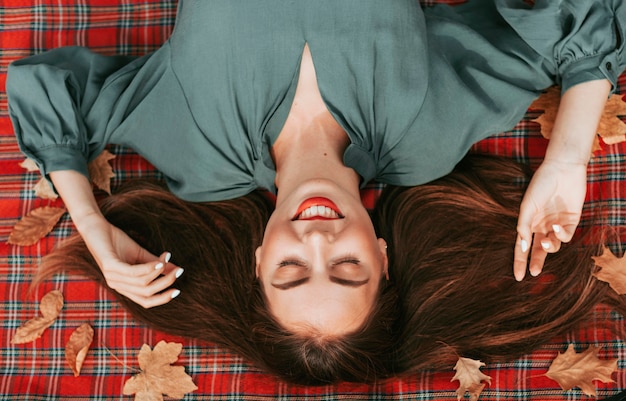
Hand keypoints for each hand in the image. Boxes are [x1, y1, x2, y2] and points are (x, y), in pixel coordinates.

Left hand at [78, 213, 182, 307]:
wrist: (96, 227)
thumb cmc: (117, 242)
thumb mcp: (140, 255)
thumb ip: (157, 265)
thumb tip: (177, 269)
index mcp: (124, 287)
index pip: (145, 301)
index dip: (162, 298)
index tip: (178, 290)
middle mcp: (117, 285)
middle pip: (147, 293)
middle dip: (166, 283)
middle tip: (179, 271)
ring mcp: (112, 277)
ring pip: (142, 283)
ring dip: (160, 273)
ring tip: (169, 260)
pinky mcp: (109, 266)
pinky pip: (133, 272)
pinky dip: (149, 268)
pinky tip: (160, 262)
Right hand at [513, 159, 586, 280]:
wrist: (562, 169)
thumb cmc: (540, 185)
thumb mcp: (527, 206)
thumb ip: (524, 226)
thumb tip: (523, 246)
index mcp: (529, 222)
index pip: (522, 246)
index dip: (519, 261)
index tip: (518, 276)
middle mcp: (542, 225)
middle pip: (538, 250)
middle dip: (536, 262)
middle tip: (534, 273)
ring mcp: (557, 224)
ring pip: (553, 245)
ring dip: (549, 247)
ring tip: (546, 242)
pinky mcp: (572, 221)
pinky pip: (566, 236)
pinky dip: (561, 235)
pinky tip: (557, 226)